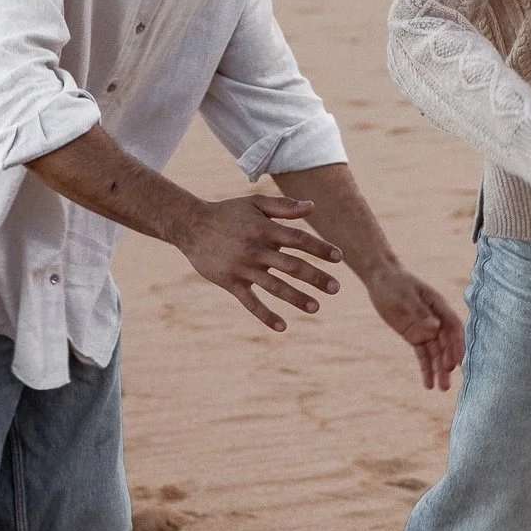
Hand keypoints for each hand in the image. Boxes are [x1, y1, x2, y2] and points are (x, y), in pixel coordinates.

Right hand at [181, 194, 342, 331]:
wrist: (191, 226)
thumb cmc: (227, 213)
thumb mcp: (255, 204)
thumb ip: (284, 207)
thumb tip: (312, 206)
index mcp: (265, 229)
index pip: (299, 239)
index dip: (320, 248)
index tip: (339, 257)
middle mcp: (256, 249)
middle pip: (292, 266)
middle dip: (316, 277)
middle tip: (336, 288)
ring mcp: (243, 267)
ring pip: (274, 286)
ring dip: (296, 298)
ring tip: (316, 307)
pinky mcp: (230, 283)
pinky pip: (251, 303)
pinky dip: (266, 316)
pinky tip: (282, 326)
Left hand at [364, 262, 465, 390]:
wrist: (380, 278)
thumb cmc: (394, 283)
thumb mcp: (403, 296)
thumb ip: (418, 313)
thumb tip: (435, 328)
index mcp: (438, 305)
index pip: (453, 327)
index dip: (457, 345)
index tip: (456, 362)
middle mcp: (436, 319)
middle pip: (446, 343)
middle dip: (448, 362)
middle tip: (447, 381)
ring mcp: (425, 328)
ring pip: (436, 352)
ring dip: (439, 369)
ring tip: (442, 388)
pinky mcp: (414, 335)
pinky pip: (422, 354)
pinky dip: (426, 368)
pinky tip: (428, 384)